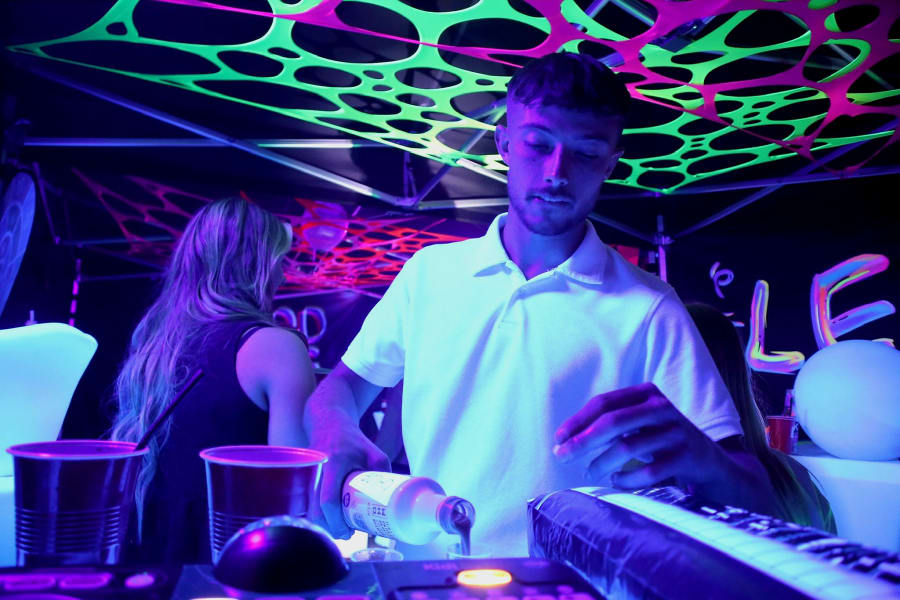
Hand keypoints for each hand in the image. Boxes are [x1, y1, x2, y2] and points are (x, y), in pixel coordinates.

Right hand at [308, 423, 390, 538]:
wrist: (329, 422)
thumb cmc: (354, 439)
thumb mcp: (374, 453)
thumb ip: (383, 473)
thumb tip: (394, 501)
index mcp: (334, 464)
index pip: (328, 499)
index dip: (336, 519)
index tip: (348, 531)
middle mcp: (317, 471)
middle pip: (315, 509)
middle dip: (328, 527)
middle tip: (345, 535)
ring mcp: (308, 475)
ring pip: (308, 508)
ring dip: (322, 522)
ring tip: (340, 528)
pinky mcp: (305, 479)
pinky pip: (307, 502)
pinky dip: (317, 513)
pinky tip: (328, 518)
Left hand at [553, 382, 723, 489]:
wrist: (712, 462)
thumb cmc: (663, 441)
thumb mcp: (641, 422)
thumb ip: (611, 423)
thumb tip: (567, 439)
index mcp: (647, 393)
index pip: (604, 403)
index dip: (577, 421)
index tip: (558, 439)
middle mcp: (662, 408)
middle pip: (613, 422)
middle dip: (583, 441)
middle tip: (563, 457)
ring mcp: (677, 432)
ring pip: (628, 447)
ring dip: (602, 463)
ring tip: (591, 472)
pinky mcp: (688, 457)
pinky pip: (648, 472)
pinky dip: (626, 480)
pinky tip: (617, 482)